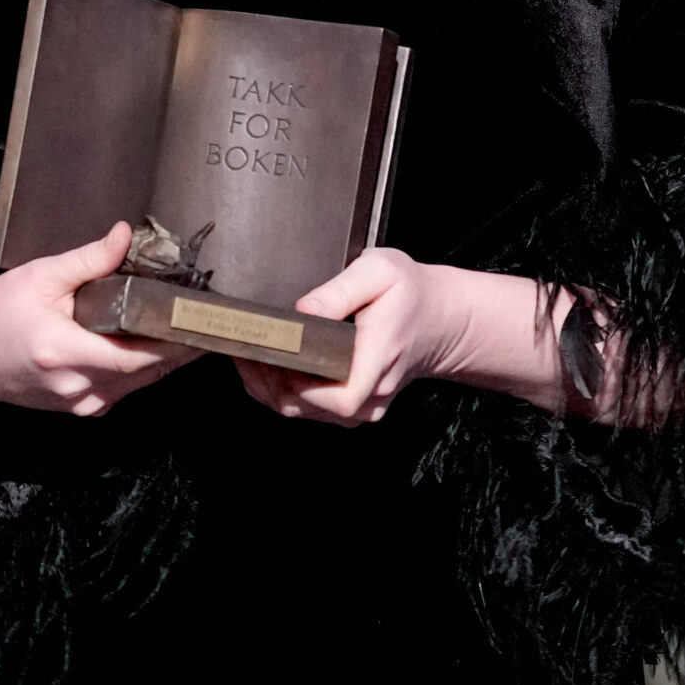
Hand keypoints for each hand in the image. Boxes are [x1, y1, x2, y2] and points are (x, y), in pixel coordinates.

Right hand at [0, 221, 199, 414]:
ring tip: (188, 327)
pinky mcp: (77, 408)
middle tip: (207, 318)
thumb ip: (89, 260)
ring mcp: (77, 404)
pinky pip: (121, 390)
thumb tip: (126, 236)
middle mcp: (75, 387)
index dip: (175, 342)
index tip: (201, 320)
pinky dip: (139, 369)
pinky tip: (149, 344)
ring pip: (137, 384)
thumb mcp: (39, 276)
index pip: (137, 356)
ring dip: (163, 359)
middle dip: (179, 346)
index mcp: (63, 353)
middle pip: (146, 372)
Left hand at [233, 247, 462, 425]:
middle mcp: (372, 393)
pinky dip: (280, 391)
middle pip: (310, 408)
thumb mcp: (381, 271)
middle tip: (246, 346)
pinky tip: (265, 365)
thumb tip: (302, 311)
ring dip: (269, 387)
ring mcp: (363, 405)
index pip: (342, 398)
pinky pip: (309, 410)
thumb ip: (339, 291)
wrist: (439, 318)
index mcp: (380, 357)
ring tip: (249, 352)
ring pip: (303, 413)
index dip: (300, 386)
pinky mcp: (353, 407)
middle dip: (269, 381)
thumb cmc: (411, 293)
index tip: (272, 356)